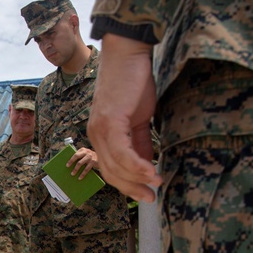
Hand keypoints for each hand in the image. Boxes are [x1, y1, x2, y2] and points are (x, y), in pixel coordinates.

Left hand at [66, 147, 98, 178]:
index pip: (75, 154)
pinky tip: (80, 177)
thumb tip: (69, 165)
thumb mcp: (84, 155)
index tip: (67, 165)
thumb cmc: (89, 157)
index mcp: (82, 150)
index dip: (71, 160)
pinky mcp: (94, 161)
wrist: (101, 157)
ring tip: (73, 174)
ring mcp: (90, 156)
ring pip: (81, 163)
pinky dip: (83, 173)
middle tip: (69, 170)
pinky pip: (87, 168)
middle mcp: (86, 152)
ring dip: (76, 169)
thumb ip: (79, 157)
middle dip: (71, 163)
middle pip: (77, 157)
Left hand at [88, 33, 160, 202]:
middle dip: (131, 188)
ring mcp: (100, 129)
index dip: (128, 185)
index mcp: (101, 136)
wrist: (128, 54)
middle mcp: (95, 136)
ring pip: (116, 165)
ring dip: (137, 179)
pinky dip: (137, 165)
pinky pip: (122, 152)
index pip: (111, 169)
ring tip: (156, 185)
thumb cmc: (133, 82)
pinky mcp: (109, 122)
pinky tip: (152, 172)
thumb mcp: (139, 118)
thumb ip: (141, 142)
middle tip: (151, 198)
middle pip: (110, 173)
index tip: (147, 194)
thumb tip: (148, 163)